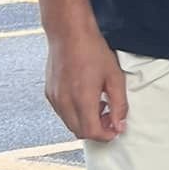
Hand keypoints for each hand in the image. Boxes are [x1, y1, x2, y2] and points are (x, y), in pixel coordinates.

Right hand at [45, 19, 125, 140]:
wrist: (69, 33)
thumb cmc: (92, 51)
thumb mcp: (115, 78)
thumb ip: (119, 105)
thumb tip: (119, 125)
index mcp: (82, 99)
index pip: (92, 133)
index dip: (106, 136)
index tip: (115, 130)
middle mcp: (64, 101)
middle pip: (79, 132)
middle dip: (97, 131)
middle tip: (110, 118)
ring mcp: (54, 98)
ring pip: (70, 124)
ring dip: (85, 122)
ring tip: (100, 105)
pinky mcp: (49, 92)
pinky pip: (62, 113)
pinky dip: (75, 113)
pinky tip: (86, 99)